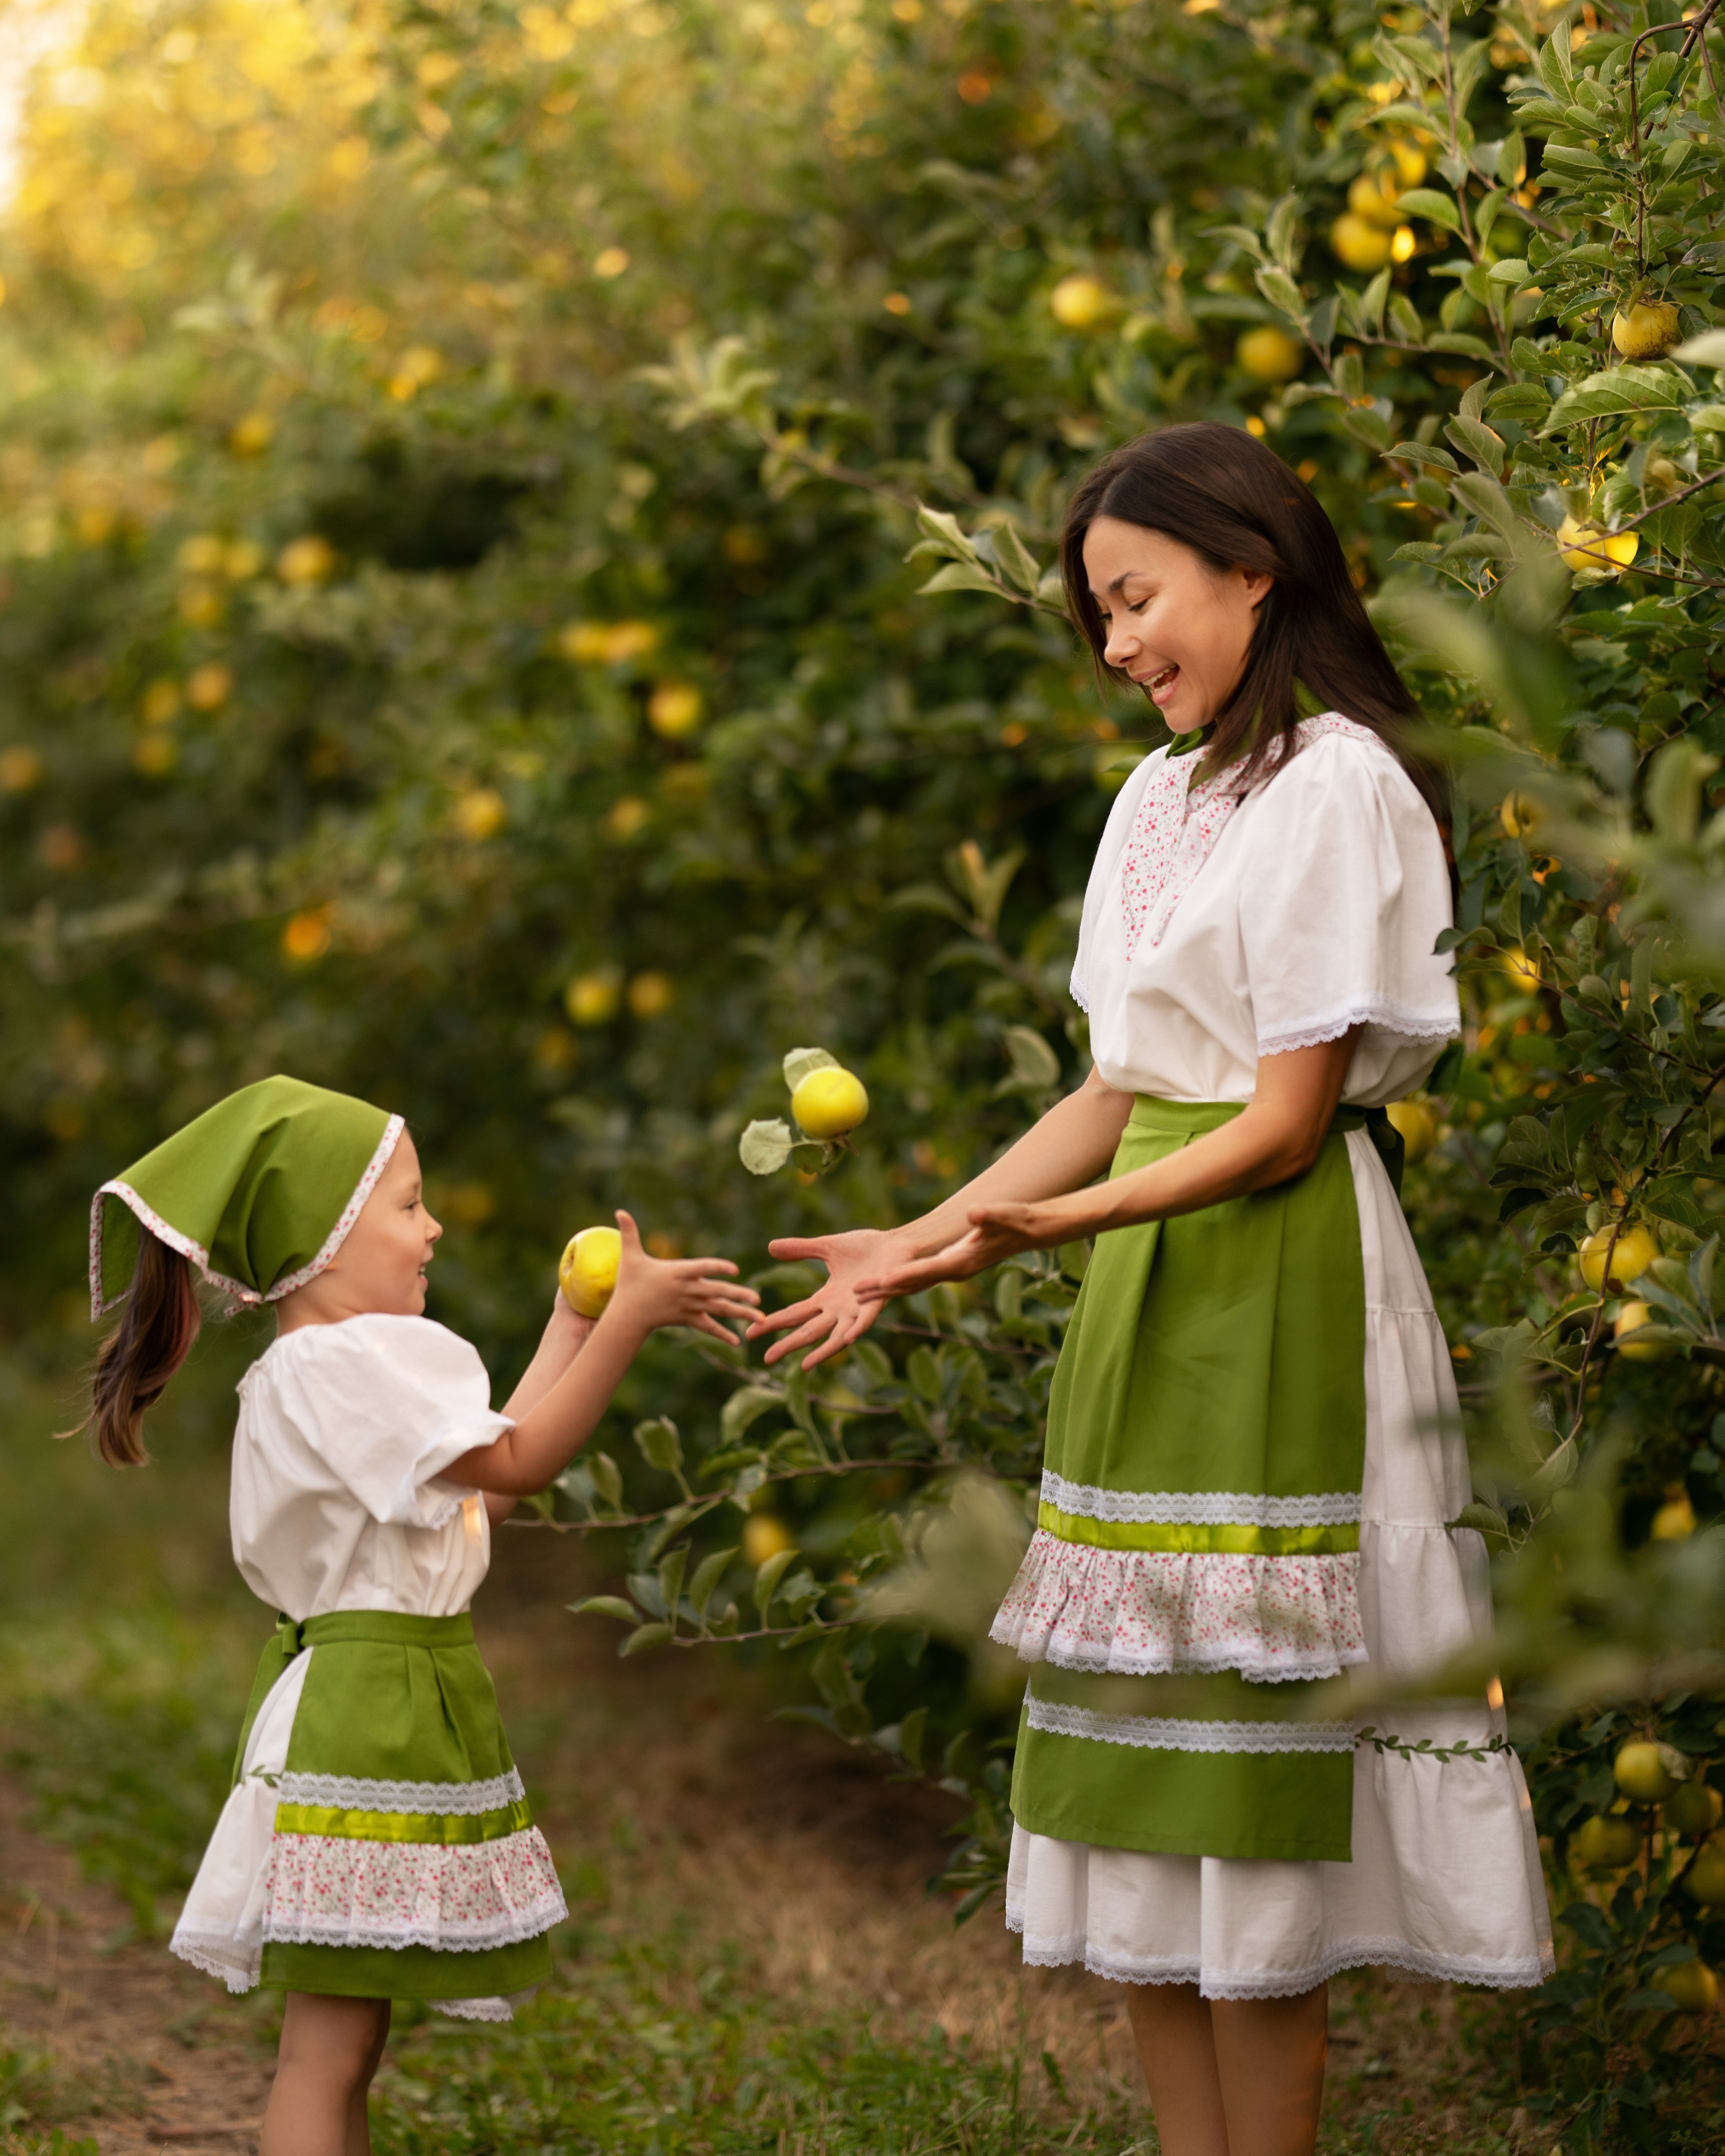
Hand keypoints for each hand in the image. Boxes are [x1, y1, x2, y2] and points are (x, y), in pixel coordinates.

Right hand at [604, 1212, 760, 1344]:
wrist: (628, 1316)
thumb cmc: (630, 1284)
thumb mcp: (629, 1257)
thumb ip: (629, 1233)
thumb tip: (618, 1210)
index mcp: (678, 1273)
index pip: (701, 1268)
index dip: (717, 1267)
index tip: (734, 1269)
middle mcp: (686, 1290)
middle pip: (716, 1292)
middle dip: (737, 1295)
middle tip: (757, 1297)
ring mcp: (689, 1306)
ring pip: (718, 1310)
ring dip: (740, 1313)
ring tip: (760, 1318)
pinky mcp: (688, 1319)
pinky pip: (708, 1327)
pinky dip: (722, 1333)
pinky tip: (738, 1341)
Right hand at [744, 1228, 905, 1368]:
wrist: (898, 1244)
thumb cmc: (867, 1248)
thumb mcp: (827, 1247)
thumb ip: (801, 1249)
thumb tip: (770, 1247)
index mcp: (827, 1298)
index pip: (795, 1314)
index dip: (774, 1323)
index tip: (751, 1331)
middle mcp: (840, 1310)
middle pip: (809, 1331)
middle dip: (788, 1344)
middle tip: (766, 1359)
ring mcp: (858, 1310)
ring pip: (836, 1336)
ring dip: (821, 1351)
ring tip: (804, 1366)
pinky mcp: (878, 1302)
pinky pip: (866, 1320)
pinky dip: (857, 1329)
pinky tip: (847, 1339)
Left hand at [856, 1192, 1108, 1300]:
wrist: (1029, 1231)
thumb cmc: (1016, 1220)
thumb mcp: (1003, 1214)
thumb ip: (988, 1215)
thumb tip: (973, 1213)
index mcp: (962, 1262)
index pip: (927, 1271)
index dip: (902, 1276)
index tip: (880, 1282)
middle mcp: (954, 1272)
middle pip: (913, 1283)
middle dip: (884, 1289)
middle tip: (854, 1293)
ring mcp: (952, 1271)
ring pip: (913, 1284)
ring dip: (887, 1289)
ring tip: (857, 1293)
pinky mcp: (951, 1267)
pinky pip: (919, 1278)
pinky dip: (900, 1282)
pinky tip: (881, 1283)